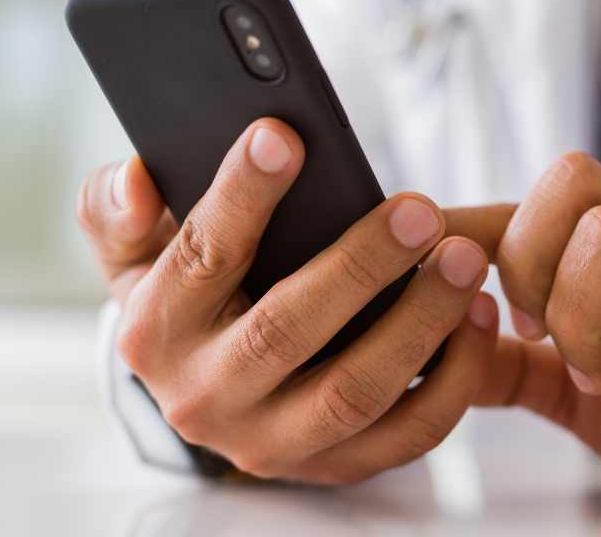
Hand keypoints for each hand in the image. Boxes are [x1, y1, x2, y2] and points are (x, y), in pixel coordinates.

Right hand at [76, 118, 497, 482]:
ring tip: (466, 259)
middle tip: (420, 211)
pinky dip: (454, 378)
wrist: (216, 387)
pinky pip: (408, 434)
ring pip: (354, 392)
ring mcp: (273, 442)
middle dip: (359, 267)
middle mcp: (205, 398)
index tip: (286, 135)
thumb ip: (120, 207)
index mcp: (155, 331)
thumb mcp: (136, 250)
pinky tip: (480, 315)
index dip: (242, 194)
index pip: (199, 256)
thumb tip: (137, 179)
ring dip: (420, 324)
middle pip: (284, 331)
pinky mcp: (337, 465)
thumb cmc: (191, 294)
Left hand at [470, 153, 600, 504]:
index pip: (531, 201)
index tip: (419, 266)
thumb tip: (436, 352)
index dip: (466, 226)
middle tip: (539, 334)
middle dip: (528, 261)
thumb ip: (512, 365)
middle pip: (573, 181)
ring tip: (590, 377)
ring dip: (576, 319)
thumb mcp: (580, 383)